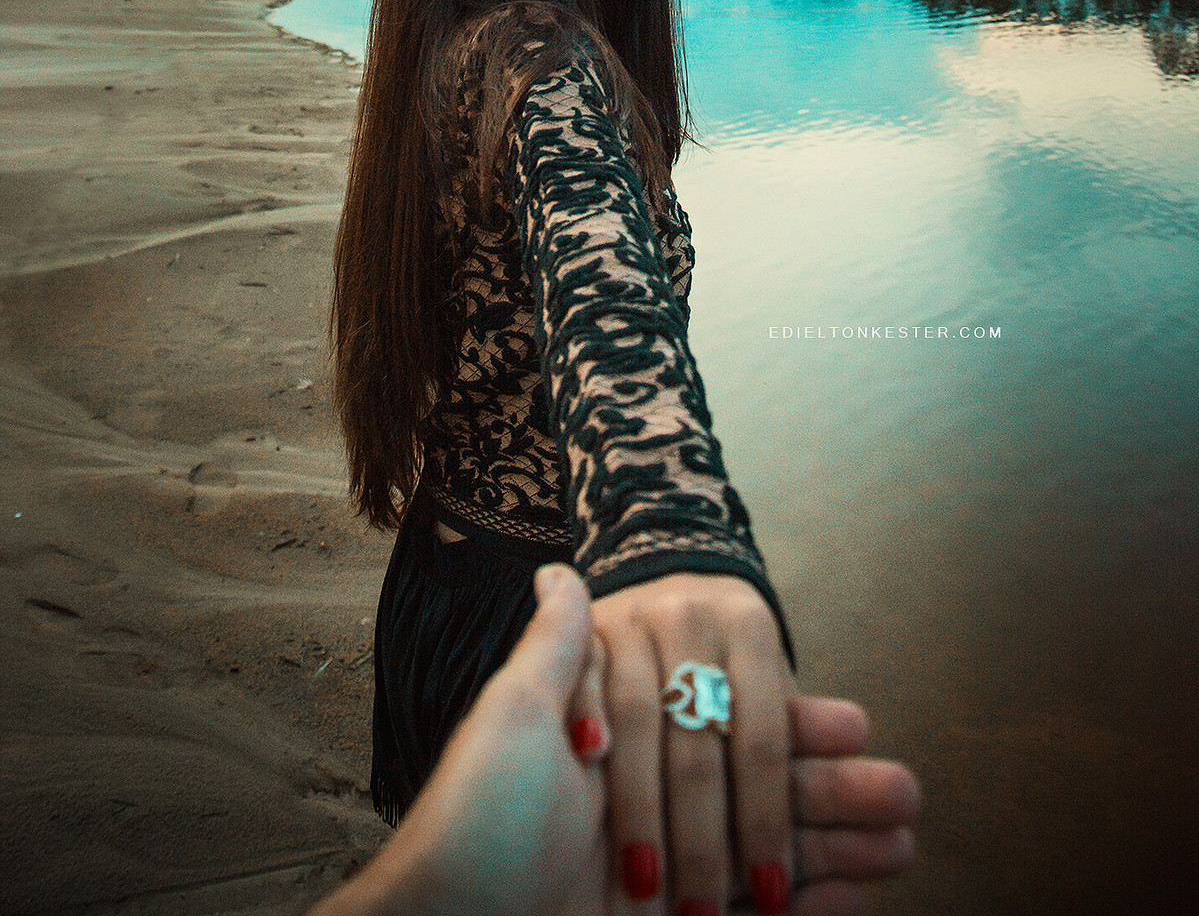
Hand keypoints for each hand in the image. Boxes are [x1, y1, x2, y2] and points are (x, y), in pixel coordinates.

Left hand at [308, 565, 919, 915]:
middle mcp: (648, 816)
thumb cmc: (475, 822)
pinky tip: (869, 895)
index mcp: (623, 759)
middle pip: (765, 800)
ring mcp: (666, 880)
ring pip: (774, 856)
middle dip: (838, 796)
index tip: (859, 722)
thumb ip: (559, 648)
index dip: (798, 730)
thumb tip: (561, 567)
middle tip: (909, 793)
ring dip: (845, 851)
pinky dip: (819, 909)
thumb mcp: (512, 718)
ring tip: (910, 841)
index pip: (730, 735)